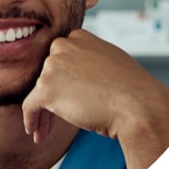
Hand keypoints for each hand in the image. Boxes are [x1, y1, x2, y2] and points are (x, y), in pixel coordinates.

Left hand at [22, 29, 168, 168]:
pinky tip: (35, 131)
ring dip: (43, 113)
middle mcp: (62, 45)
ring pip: (39, 91)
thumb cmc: (130, 88)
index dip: (62, 80)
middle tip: (53, 117)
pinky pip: (29, 106)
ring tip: (45, 131)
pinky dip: (30, 120)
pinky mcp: (46, 87)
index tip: (64, 95)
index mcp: (78, 37)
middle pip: (48, 74)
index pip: (61, 58)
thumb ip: (88, 59)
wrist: (138, 105)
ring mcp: (52, 65)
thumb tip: (79, 72)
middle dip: (51, 96)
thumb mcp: (109, 60)